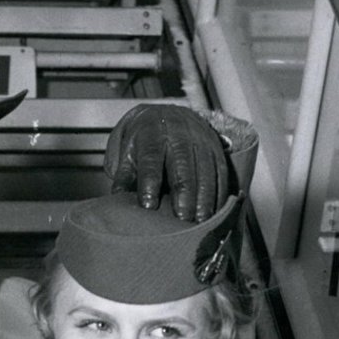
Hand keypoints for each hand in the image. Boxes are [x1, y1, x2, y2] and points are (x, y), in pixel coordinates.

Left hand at [104, 104, 228, 220]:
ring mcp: (200, 140)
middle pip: (183, 166)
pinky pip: (221, 172)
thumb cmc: (142, 142)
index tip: (149, 207)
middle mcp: (179, 134)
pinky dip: (219, 194)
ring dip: (205, 198)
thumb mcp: (127, 153)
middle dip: (184, 194)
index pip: (151, 160)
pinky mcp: (216, 148)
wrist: (166, 115)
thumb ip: (124, 176)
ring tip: (201, 222)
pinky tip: (215, 213)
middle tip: (182, 220)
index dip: (150, 183)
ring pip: (205, 170)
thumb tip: (118, 199)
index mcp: (152, 134)